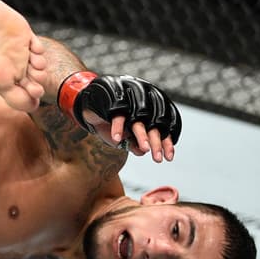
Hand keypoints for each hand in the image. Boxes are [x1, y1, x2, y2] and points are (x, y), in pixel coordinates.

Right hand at [57, 73, 181, 161]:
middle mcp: (144, 101)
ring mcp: (130, 100)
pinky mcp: (114, 99)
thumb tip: (143, 152)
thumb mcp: (124, 137)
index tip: (168, 158)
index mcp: (151, 108)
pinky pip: (118, 115)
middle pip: (155, 123)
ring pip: (139, 119)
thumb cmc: (111, 122)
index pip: (164, 126)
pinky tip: (117, 140)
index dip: (167, 141)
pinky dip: (118, 128)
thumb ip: (134, 144)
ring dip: (142, 136)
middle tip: (157, 159)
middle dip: (156, 142)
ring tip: (145, 150)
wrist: (90, 105)